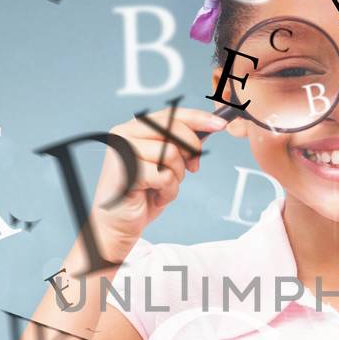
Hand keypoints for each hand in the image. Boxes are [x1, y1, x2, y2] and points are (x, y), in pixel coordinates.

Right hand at [86, 106, 229, 263]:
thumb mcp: (165, 165)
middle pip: (174, 129)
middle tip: (192, 168)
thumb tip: (209, 128)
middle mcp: (125, 135)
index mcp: (133, 129)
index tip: (220, 124)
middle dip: (191, 151)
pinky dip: (168, 191)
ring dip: (176, 177)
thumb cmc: (141, 195)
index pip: (170, 115)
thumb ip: (179, 145)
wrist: (118, 224)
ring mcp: (123, 152)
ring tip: (163, 187)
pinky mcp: (127, 171)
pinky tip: (156, 197)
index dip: (198, 118)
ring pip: (171, 153)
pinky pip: (164, 176)